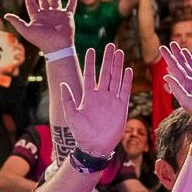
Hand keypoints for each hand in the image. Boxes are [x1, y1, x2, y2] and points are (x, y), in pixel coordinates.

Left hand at [2, 0, 77, 53]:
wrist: (57, 47)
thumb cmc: (41, 40)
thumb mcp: (26, 30)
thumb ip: (16, 22)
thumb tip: (5, 15)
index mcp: (37, 18)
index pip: (31, 3)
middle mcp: (47, 15)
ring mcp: (57, 15)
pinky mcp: (68, 16)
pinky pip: (71, 5)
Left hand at [56, 43, 135, 159]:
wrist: (95, 147)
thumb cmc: (81, 134)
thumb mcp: (71, 116)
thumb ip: (68, 100)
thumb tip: (63, 84)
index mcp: (88, 96)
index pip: (91, 74)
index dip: (91, 62)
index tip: (92, 49)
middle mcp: (101, 96)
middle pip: (105, 73)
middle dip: (108, 59)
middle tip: (111, 45)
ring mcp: (112, 100)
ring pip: (116, 78)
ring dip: (118, 66)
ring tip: (119, 52)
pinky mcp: (121, 107)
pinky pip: (124, 91)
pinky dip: (126, 80)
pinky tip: (127, 69)